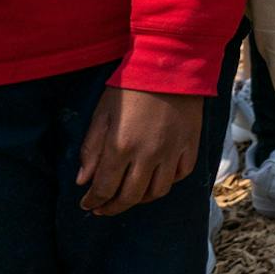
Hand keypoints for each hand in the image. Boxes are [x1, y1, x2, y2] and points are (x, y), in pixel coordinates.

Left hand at [76, 87, 203, 215]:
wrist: (172, 65)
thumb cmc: (131, 86)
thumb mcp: (103, 113)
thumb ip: (92, 148)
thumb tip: (84, 180)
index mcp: (121, 147)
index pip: (104, 188)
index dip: (93, 201)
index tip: (87, 204)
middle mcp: (148, 155)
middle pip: (130, 196)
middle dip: (113, 207)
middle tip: (104, 208)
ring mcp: (172, 151)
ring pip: (157, 191)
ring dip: (140, 199)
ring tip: (130, 196)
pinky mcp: (191, 144)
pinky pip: (181, 174)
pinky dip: (168, 182)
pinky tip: (157, 178)